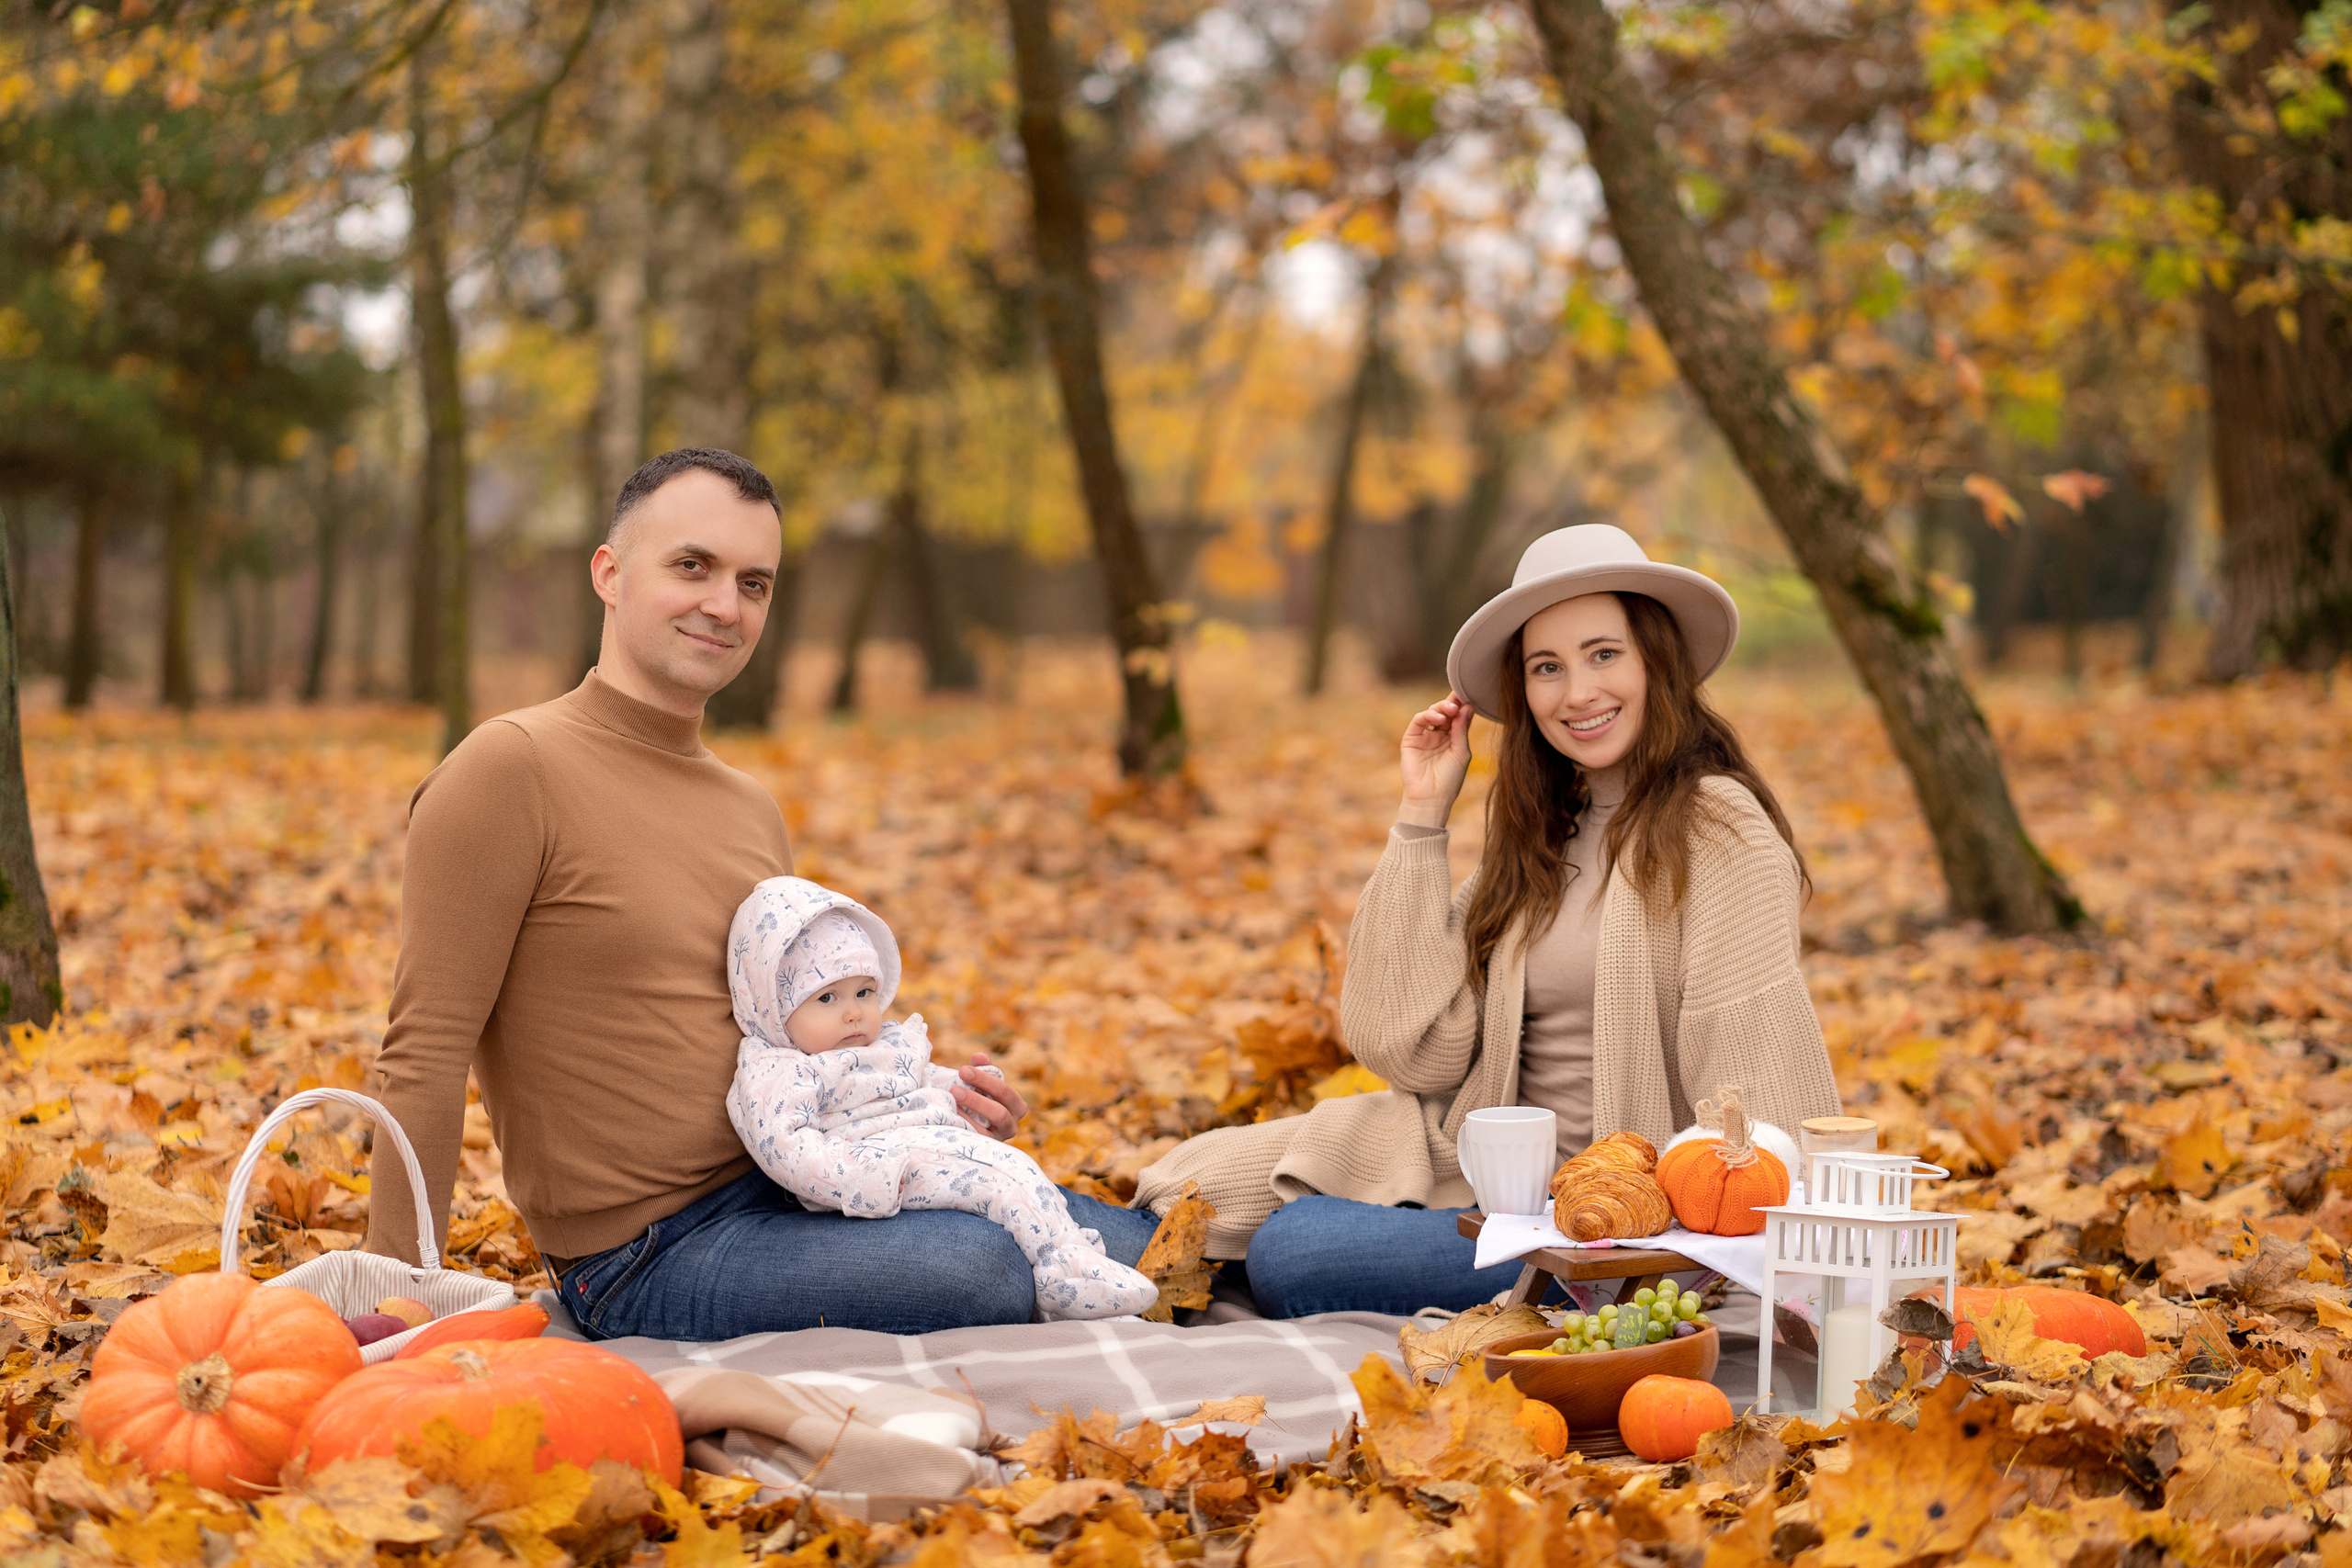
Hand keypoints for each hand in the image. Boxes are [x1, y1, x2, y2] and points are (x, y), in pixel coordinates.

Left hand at [951, 1053, 1026, 1140]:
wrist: (971, 1129)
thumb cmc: (980, 1101)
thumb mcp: (983, 1085)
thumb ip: (983, 1069)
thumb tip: (979, 1057)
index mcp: (1016, 1106)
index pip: (1005, 1092)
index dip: (985, 1080)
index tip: (964, 1070)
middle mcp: (1011, 1125)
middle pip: (999, 1111)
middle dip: (977, 1097)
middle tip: (955, 1087)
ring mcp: (998, 1139)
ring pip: (989, 1127)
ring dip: (972, 1110)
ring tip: (953, 1097)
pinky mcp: (985, 1147)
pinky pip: (977, 1137)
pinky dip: (964, 1123)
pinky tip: (951, 1113)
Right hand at [1398, 692, 1473, 827]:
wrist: (1431, 798)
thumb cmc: (1450, 779)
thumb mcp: (1461, 752)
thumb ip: (1462, 729)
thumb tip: (1467, 706)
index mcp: (1453, 738)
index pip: (1457, 717)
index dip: (1462, 705)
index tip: (1469, 695)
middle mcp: (1438, 735)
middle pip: (1445, 711)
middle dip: (1452, 703)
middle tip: (1459, 702)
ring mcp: (1424, 736)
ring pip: (1432, 712)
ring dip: (1441, 707)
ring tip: (1451, 709)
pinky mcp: (1411, 739)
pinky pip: (1418, 721)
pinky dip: (1428, 715)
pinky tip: (1439, 717)